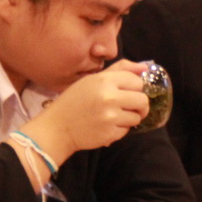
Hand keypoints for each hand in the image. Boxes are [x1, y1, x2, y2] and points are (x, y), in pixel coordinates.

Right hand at [22, 60, 150, 164]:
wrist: (57, 127)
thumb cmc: (75, 101)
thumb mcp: (93, 80)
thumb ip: (120, 70)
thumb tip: (144, 67)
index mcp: (105, 80)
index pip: (137, 82)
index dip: (134, 88)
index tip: (126, 92)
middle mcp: (109, 97)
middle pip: (143, 100)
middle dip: (138, 105)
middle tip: (127, 107)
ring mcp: (110, 117)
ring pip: (137, 117)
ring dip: (129, 118)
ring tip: (113, 116)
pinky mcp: (110, 133)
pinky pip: (127, 131)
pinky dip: (119, 130)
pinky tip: (106, 126)